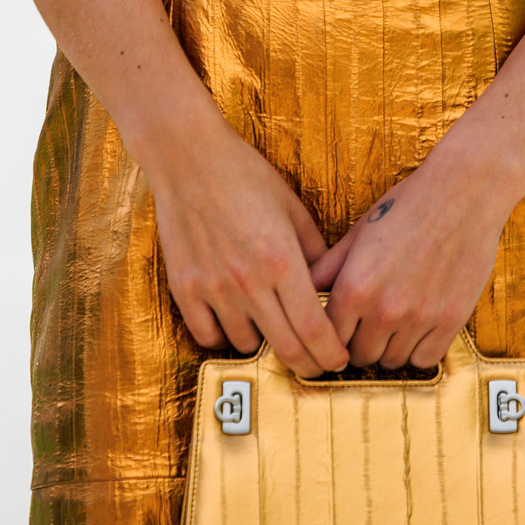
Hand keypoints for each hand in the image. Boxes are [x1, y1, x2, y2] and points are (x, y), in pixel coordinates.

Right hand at [143, 118, 348, 378]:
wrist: (189, 159)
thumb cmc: (246, 176)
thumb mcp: (293, 208)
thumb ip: (314, 251)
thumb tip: (329, 286)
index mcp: (281, 260)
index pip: (314, 328)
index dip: (330, 353)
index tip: (339, 361)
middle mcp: (248, 281)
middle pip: (286, 348)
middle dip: (308, 364)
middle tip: (316, 365)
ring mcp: (213, 288)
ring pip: (247, 345)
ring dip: (266, 345)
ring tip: (272, 329)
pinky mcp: (185, 289)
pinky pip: (208, 336)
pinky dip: (226, 337)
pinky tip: (236, 322)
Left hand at [310, 149, 513, 369]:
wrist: (462, 192)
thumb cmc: (409, 205)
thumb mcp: (360, 231)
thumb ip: (329, 267)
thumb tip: (302, 289)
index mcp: (355, 286)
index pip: (329, 337)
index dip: (332, 334)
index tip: (340, 329)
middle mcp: (384, 309)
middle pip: (360, 355)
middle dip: (359, 342)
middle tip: (366, 326)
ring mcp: (419, 318)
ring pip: (391, 361)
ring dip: (389, 347)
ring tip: (393, 324)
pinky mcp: (450, 321)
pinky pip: (425, 360)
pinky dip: (418, 350)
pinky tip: (417, 328)